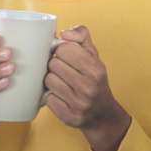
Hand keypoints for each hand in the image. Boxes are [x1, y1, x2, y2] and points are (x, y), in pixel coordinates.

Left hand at [44, 25, 130, 150]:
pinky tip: (61, 96)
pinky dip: (52, 96)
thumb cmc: (94, 80)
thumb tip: (64, 33)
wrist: (102, 113)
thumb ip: (81, 36)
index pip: (63, 49)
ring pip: (48, 80)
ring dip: (52, 80)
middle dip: (55, 65)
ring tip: (61, 82)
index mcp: (95, 69)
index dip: (60, 51)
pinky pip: (48, 99)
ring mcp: (79, 103)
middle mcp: (88, 86)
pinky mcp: (69, 117)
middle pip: (53, 64)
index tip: (64, 56)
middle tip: (62, 70)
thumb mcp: (93, 55)